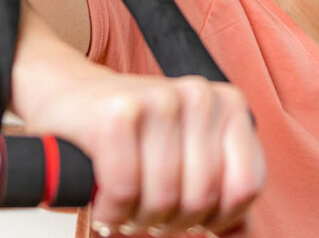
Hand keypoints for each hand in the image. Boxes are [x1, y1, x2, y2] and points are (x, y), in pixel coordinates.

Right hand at [20, 67, 264, 235]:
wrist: (72, 98)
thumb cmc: (135, 136)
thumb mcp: (188, 156)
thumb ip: (223, 192)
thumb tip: (241, 235)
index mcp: (229, 105)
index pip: (246, 186)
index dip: (218, 219)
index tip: (194, 219)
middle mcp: (200, 95)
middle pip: (202, 198)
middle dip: (170, 222)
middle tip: (147, 211)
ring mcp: (160, 99)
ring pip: (164, 198)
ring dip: (137, 219)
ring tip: (126, 205)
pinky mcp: (119, 113)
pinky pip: (124, 192)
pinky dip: (110, 212)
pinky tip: (103, 200)